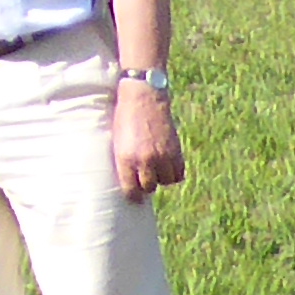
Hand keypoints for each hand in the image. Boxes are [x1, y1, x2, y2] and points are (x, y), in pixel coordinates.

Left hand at [110, 81, 185, 200]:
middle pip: (149, 188)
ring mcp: (162, 156)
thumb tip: (128, 181)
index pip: (131, 190)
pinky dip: (173, 173)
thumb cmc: (124, 118)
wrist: (143, 98)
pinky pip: (178, 174)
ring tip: (155, 169)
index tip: (133, 196)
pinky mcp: (176, 151)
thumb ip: (123, 161)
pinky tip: (167, 166)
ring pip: (166, 181)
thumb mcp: (116, 141)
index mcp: (125, 158)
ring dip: (161, 178)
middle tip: (144, 179)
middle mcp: (144, 160)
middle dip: (146, 186)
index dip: (133, 195)